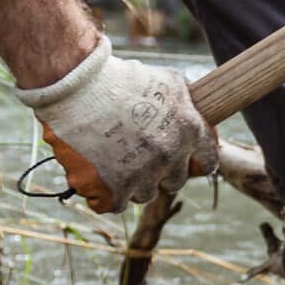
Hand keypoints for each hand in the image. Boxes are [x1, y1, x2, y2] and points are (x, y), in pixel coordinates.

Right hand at [18, 37, 217, 212]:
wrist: (77, 86)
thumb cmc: (119, 78)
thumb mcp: (167, 81)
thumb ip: (186, 101)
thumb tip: (195, 110)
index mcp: (190, 130)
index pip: (207, 162)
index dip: (194, 162)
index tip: (182, 160)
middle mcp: (170, 157)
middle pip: (173, 182)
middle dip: (159, 171)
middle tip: (137, 155)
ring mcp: (142, 176)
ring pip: (143, 194)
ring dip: (129, 181)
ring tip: (109, 158)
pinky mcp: (112, 190)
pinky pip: (111, 205)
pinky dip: (101, 194)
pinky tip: (93, 177)